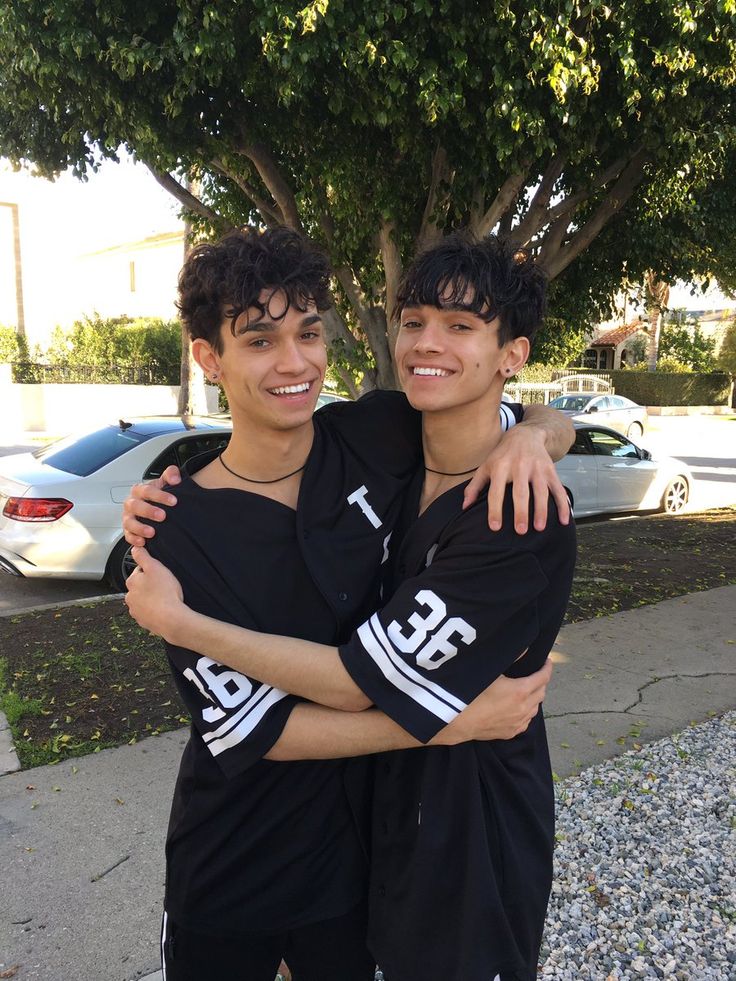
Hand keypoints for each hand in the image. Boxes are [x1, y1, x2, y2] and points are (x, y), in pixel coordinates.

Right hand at [122, 465, 181, 545]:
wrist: (155, 506)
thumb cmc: (159, 496)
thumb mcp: (165, 483)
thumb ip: (171, 475)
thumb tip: (175, 479)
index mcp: (139, 490)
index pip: (147, 490)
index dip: (160, 495)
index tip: (174, 501)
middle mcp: (131, 503)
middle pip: (135, 506)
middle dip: (149, 511)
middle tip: (163, 516)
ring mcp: (128, 517)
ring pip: (129, 522)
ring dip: (140, 527)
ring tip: (152, 532)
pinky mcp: (129, 531)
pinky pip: (128, 536)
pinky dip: (134, 539)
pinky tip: (143, 542)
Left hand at [124, 546, 185, 642]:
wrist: (171, 618)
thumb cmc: (165, 593)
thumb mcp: (155, 567)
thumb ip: (143, 557)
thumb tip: (135, 549)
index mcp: (132, 582)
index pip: (139, 571)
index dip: (151, 571)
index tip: (160, 574)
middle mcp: (130, 597)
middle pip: (141, 587)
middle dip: (150, 586)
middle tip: (164, 586)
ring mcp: (136, 611)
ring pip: (144, 600)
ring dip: (152, 599)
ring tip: (165, 598)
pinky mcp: (143, 621)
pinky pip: (149, 613)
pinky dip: (155, 611)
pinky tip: (164, 608)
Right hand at [435, 659, 552, 744]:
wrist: (457, 721)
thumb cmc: (471, 693)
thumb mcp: (489, 671)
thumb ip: (510, 659)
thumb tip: (524, 649)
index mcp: (520, 690)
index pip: (543, 677)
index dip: (547, 667)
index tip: (547, 662)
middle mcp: (523, 708)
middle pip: (541, 693)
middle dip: (541, 682)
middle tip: (534, 674)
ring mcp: (518, 722)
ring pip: (535, 709)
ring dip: (534, 698)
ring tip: (526, 691)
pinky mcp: (511, 732)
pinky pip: (526, 721)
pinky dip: (526, 712)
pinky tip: (518, 708)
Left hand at [464, 425, 570, 533]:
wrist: (526, 434)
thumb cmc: (502, 455)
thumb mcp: (485, 466)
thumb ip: (474, 486)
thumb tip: (464, 506)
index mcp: (500, 467)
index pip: (496, 491)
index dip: (495, 509)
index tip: (495, 527)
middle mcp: (519, 466)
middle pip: (520, 492)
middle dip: (521, 512)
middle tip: (520, 531)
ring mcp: (537, 468)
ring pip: (540, 491)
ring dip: (542, 510)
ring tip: (539, 528)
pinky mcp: (550, 471)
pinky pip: (558, 489)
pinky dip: (563, 504)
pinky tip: (564, 520)